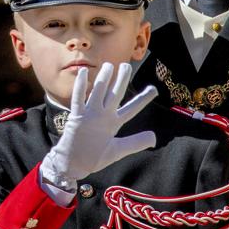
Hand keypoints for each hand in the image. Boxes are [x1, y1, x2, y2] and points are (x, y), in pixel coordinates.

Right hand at [41, 63, 157, 187]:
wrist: (74, 164)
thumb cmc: (94, 158)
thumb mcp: (118, 150)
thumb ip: (135, 142)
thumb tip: (154, 138)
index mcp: (114, 123)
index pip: (131, 108)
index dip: (142, 99)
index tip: (154, 89)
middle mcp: (103, 115)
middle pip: (114, 94)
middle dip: (121, 80)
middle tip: (127, 65)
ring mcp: (90, 114)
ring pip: (98, 93)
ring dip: (103, 79)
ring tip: (109, 65)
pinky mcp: (77, 117)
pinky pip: (78, 99)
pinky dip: (80, 86)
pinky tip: (83, 72)